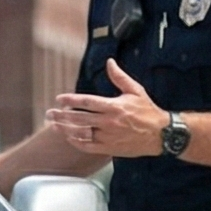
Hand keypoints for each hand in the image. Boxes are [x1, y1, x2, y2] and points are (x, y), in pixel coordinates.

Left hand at [46, 61, 169, 157]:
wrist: (161, 135)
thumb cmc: (148, 111)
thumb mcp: (135, 91)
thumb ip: (119, 77)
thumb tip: (110, 62)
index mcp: (114, 106)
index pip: (87, 102)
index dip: (71, 100)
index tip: (60, 99)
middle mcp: (109, 122)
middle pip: (80, 118)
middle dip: (62, 115)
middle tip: (49, 113)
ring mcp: (108, 136)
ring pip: (81, 133)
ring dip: (65, 129)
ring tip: (53, 125)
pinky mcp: (109, 148)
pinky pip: (88, 146)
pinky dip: (76, 142)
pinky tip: (68, 138)